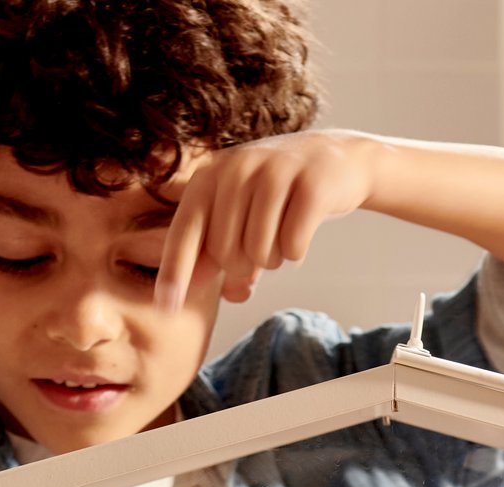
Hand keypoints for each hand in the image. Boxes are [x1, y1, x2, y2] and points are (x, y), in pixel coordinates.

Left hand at [155, 130, 376, 311]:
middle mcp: (238, 166)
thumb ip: (208, 252)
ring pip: (259, 252)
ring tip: (281, 235)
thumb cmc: (276, 197)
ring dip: (271, 259)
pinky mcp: (312, 183)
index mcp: (210, 174)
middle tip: (258, 251)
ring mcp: (276, 170)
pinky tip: (302, 231)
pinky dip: (296, 252)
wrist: (338, 160)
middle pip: (225, 251)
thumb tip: (185, 290)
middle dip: (241, 267)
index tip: (165, 308)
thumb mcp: (236, 217)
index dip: (173, 273)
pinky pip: (292, 246)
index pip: (184, 232)